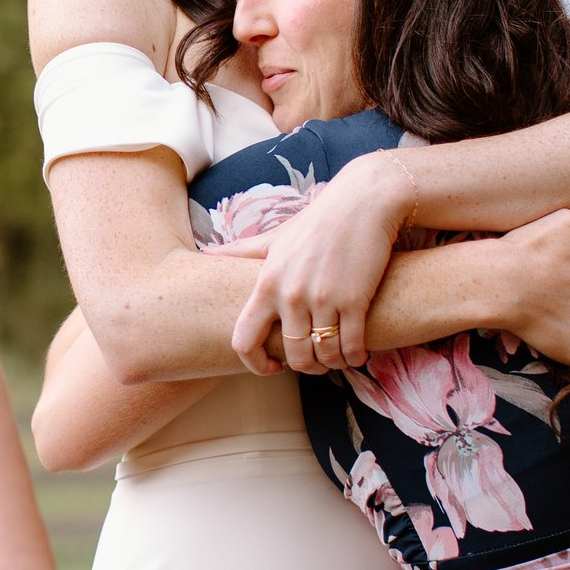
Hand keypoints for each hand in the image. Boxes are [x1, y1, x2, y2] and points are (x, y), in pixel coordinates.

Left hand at [208, 153, 416, 375]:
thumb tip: (207, 253)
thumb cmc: (317, 222)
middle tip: (316, 362)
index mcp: (266, 284)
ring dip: (332, 364)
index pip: (244, 340)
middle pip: (292, 355)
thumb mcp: (274, 237)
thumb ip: (242, 252)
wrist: (362, 202)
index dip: (255, 363)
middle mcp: (290, 295)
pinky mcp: (354, 300)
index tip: (273, 366)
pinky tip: (357, 353)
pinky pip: (351, 345)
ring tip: (338, 358)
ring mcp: (322, 298)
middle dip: (305, 367)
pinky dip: (354, 356)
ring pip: (323, 354)